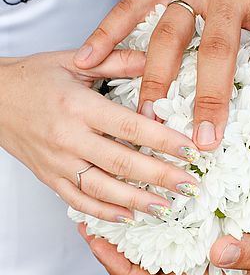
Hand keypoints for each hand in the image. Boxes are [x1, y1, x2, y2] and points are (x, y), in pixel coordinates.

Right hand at [0, 51, 199, 221]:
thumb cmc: (34, 78)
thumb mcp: (75, 61)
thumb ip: (118, 61)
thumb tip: (157, 58)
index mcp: (79, 106)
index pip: (129, 127)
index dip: (162, 140)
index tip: (189, 150)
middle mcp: (68, 138)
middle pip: (122, 162)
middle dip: (160, 176)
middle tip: (190, 185)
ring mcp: (57, 162)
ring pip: (102, 188)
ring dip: (137, 201)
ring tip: (167, 206)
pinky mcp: (49, 177)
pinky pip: (79, 201)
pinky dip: (104, 212)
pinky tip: (129, 216)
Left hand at [77, 208, 249, 274]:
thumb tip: (217, 250)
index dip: (120, 269)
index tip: (95, 242)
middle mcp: (210, 262)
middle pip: (151, 263)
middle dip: (119, 243)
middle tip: (95, 210)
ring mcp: (218, 243)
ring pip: (167, 241)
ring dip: (141, 222)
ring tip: (119, 193)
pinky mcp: (229, 223)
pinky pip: (190, 221)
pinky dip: (171, 207)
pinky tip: (166, 182)